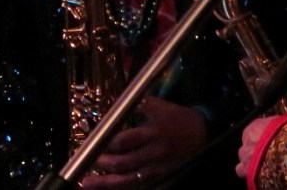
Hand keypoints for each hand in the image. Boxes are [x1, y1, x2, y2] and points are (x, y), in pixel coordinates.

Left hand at [80, 96, 207, 188]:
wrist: (200, 131)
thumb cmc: (176, 116)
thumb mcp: (158, 105)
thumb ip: (137, 106)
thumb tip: (114, 108)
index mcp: (152, 132)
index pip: (124, 140)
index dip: (106, 143)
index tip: (91, 142)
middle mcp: (152, 152)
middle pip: (123, 163)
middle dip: (102, 164)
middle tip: (86, 162)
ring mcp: (156, 166)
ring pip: (127, 179)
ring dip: (106, 182)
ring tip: (87, 183)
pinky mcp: (159, 175)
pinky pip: (137, 183)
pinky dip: (122, 186)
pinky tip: (109, 186)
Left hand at [235, 94, 286, 178]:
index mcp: (254, 127)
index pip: (255, 127)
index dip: (266, 131)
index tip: (275, 134)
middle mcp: (246, 144)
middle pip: (249, 145)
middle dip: (258, 148)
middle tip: (273, 151)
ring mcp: (245, 161)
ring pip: (244, 161)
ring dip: (252, 163)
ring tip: (266, 165)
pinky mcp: (248, 176)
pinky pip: (246, 175)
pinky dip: (252, 175)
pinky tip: (262, 175)